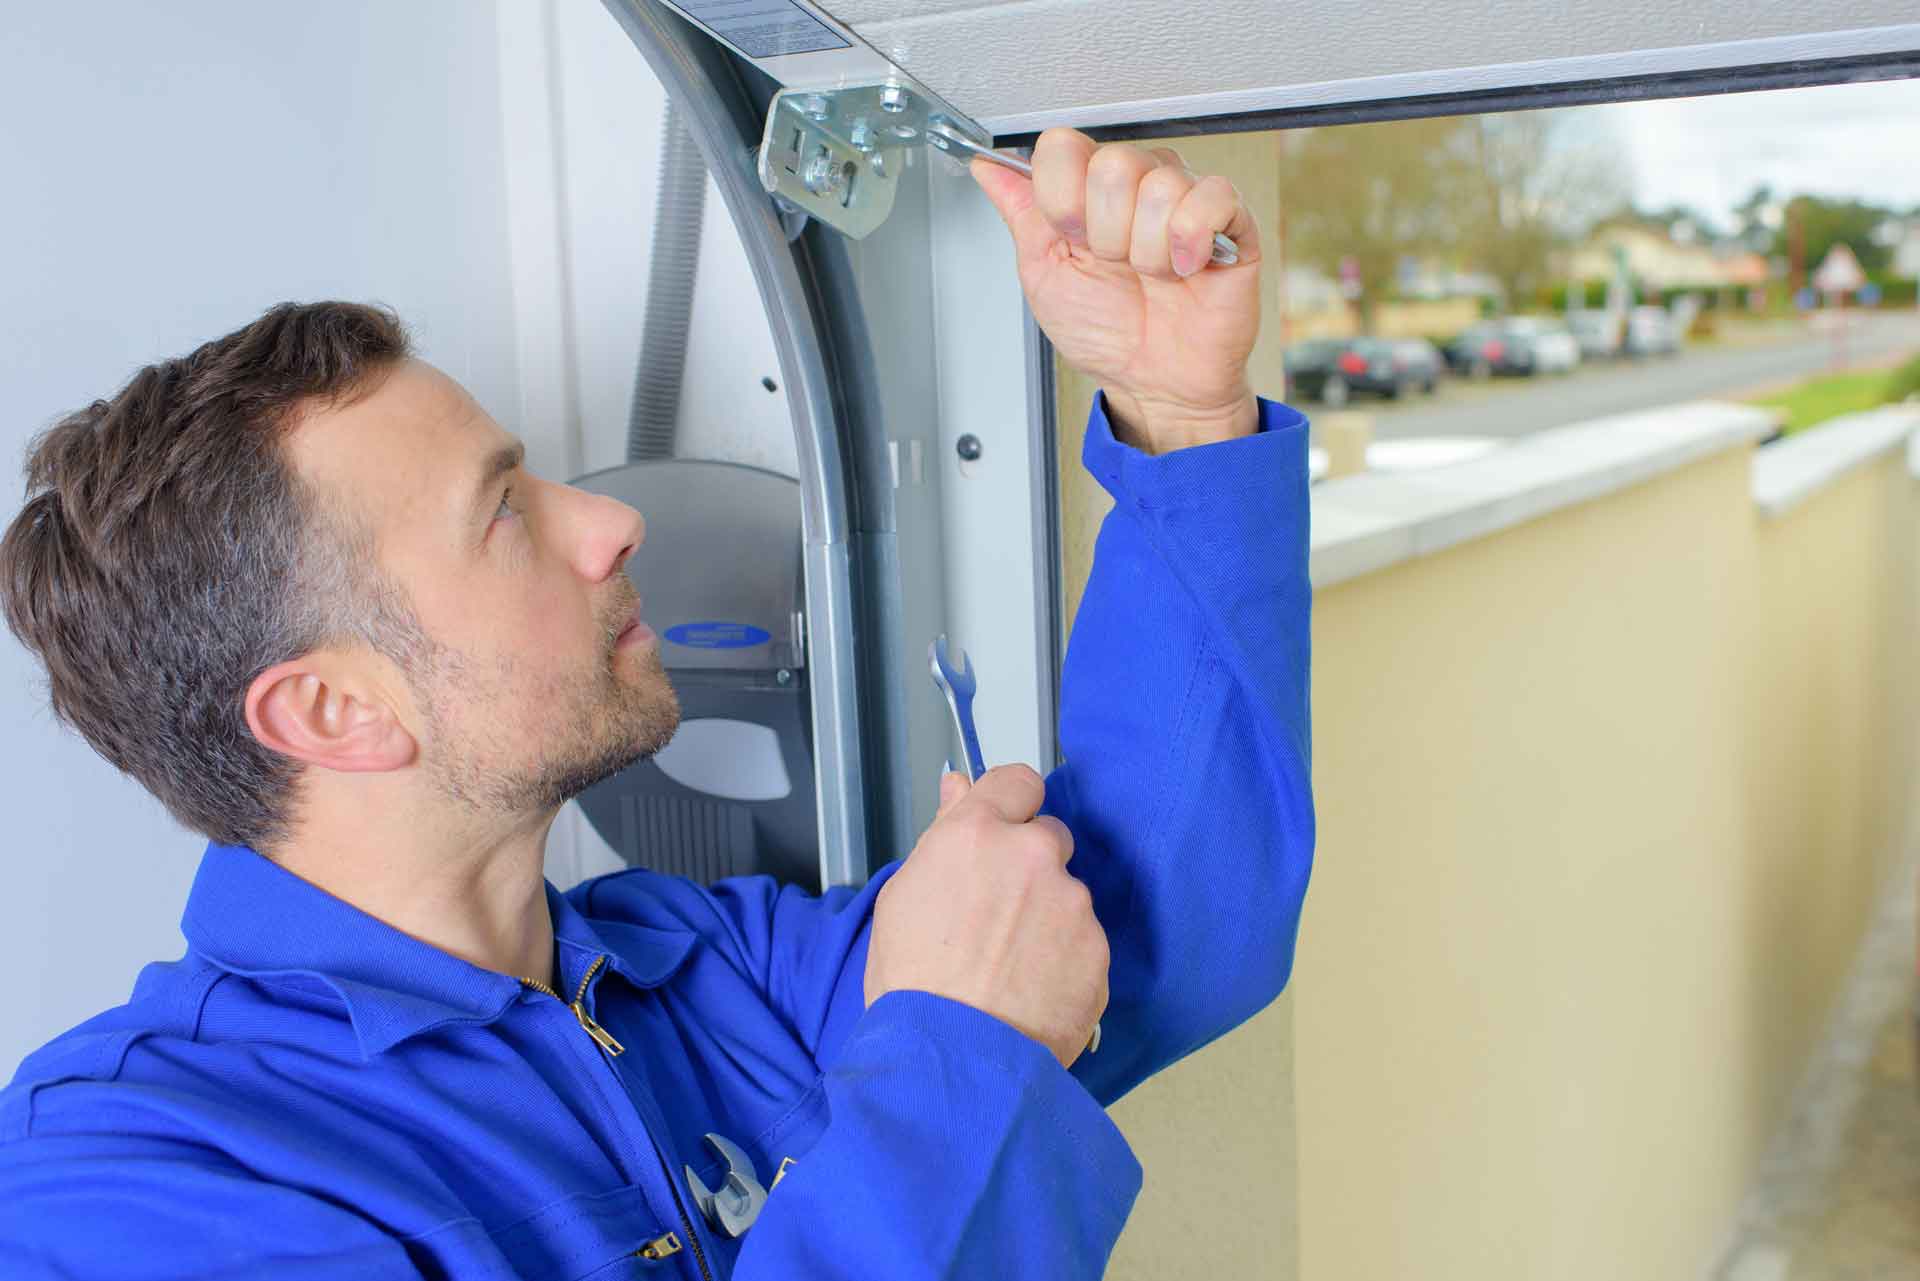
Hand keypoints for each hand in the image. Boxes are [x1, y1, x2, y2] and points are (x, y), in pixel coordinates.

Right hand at [865, 764, 1108, 1068]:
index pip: (1018, 781)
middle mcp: (1033, 856)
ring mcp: (1072, 903)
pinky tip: (1032, 992)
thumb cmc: (913, 983)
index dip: (1011, 806)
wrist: (953, 1059)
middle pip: (1050, 836)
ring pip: (1068, 895)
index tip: (1005, 829)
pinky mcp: (1098, 950)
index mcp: (977, 834)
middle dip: (1031, 866)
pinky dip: (1066, 961)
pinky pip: (1085, 943)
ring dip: (1049, 918)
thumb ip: (942, 834)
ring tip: (1010, 968)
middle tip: (999, 915)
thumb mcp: (903, 897)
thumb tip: (958, 788)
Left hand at [972, 128, 1261, 454]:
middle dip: (1105, 233)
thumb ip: (1020, 213)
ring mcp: (1183, 197)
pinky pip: (1211, 197)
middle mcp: (1136, 184)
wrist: (1154, 383)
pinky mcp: (1231, 218)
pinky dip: (1190, 243)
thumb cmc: (1105, 333)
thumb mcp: (1044, 274)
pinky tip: (1186, 269)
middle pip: (1112, 163)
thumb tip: (986, 166)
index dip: (1061, 199)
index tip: (1070, 239)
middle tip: (1117, 265)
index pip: (1063, 146)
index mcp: (1087, 190)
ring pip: (1158, 186)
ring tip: (1154, 276)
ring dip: (1146, 252)